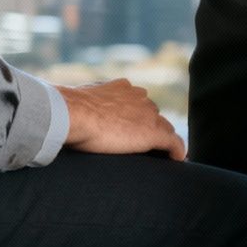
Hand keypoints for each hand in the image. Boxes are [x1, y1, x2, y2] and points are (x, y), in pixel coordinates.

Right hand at [56, 79, 185, 159]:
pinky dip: (177, 150)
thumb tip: (71, 109)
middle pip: (153, 114)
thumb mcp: (79, 100)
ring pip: (165, 128)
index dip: (138, 116)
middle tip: (144, 144)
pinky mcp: (153, 132)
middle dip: (150, 127)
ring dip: (163, 139)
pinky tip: (177, 159)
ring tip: (162, 154)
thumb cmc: (69, 109)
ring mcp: (148, 114)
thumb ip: (87, 103)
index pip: (138, 102)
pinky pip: (173, 142)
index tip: (135, 127)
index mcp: (122, 87)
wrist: (72, 113)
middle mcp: (139, 96)